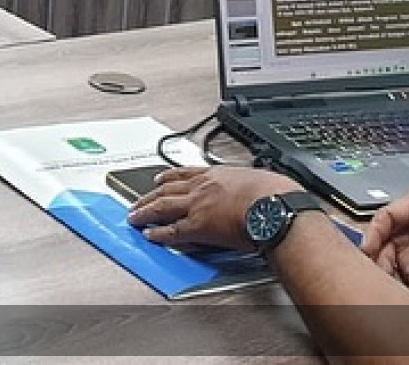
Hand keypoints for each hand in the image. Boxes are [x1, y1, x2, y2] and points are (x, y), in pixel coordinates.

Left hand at [126, 166, 303, 251]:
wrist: (274, 206)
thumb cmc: (273, 193)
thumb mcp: (257, 179)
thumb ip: (248, 183)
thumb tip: (257, 187)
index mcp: (216, 174)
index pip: (185, 173)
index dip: (168, 176)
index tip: (159, 178)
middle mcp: (201, 188)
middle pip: (166, 189)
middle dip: (149, 195)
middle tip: (137, 200)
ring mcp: (197, 206)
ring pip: (162, 207)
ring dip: (145, 212)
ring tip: (134, 216)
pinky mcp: (197, 227)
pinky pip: (172, 231)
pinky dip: (158, 233)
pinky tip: (149, 235)